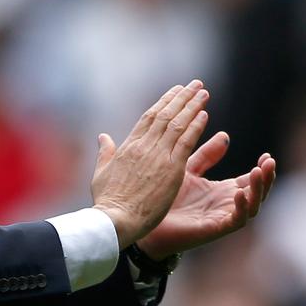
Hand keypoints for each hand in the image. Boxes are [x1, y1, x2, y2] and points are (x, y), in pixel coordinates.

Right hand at [91, 81, 210, 247]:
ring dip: (192, 106)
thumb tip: (102, 137)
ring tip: (203, 93)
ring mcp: (158, 157)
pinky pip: (186, 142)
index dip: (164, 102)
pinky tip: (204, 115)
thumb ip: (104, 153)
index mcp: (128, 146)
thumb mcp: (101, 174)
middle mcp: (144, 146)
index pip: (149, 117)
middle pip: (166, 115)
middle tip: (195, 84)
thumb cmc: (107, 202)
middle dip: (182, 97)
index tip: (176, 91)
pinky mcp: (171, 170)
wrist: (115, 220)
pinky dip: (195, 127)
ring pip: (178, 124)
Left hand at [136, 132, 275, 260]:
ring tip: (259, 172)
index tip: (267, 155)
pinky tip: (239, 193)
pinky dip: (241, 207)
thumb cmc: (166, 197)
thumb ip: (207, 155)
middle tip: (269, 161)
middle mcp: (226, 204)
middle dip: (267, 178)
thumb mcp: (189, 169)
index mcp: (223, 191)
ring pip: (252, 206)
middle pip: (257, 193)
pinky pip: (236, 220)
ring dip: (258, 189)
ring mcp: (222, 217)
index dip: (262, 169)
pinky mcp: (214, 228)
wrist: (146, 220)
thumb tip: (225, 135)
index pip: (250, 180)